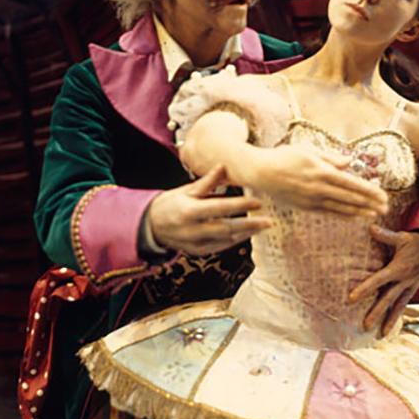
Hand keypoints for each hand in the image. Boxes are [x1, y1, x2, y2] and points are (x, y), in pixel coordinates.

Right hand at [147, 165, 272, 254]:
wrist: (150, 227)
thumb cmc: (170, 204)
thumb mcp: (186, 190)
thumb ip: (207, 182)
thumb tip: (224, 166)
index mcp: (189, 211)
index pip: (219, 208)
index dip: (240, 205)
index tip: (258, 202)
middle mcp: (192, 230)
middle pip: (226, 228)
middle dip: (249, 225)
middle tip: (268, 221)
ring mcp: (195, 244)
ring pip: (225, 240)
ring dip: (245, 233)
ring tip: (262, 226)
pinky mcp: (197, 252)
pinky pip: (220, 247)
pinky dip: (234, 240)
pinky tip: (246, 234)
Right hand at [242, 144, 387, 217]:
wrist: (261, 172)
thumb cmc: (284, 157)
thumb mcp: (308, 150)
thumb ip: (330, 157)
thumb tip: (349, 163)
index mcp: (321, 171)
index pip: (352, 183)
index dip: (369, 191)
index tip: (383, 194)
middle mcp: (318, 188)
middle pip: (350, 197)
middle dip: (370, 203)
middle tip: (385, 207)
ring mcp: (312, 199)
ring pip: (341, 207)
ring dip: (360, 211)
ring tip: (375, 214)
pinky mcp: (305, 207)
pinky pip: (329, 212)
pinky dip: (344, 215)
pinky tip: (355, 216)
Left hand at [348, 227, 418, 336]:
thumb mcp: (403, 237)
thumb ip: (385, 235)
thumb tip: (370, 227)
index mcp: (399, 268)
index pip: (378, 280)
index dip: (364, 289)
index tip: (351, 298)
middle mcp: (404, 280)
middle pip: (387, 299)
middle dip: (376, 313)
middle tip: (364, 326)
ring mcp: (411, 286)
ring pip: (398, 306)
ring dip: (389, 320)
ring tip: (380, 334)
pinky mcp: (415, 287)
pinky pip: (405, 303)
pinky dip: (398, 314)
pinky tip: (391, 324)